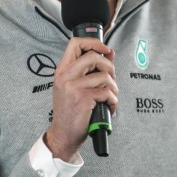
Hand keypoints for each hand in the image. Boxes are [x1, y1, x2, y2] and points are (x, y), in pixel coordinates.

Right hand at [46, 37, 117, 160]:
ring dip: (113, 88)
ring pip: (105, 77)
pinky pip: (107, 92)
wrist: (63, 134)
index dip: (94, 43)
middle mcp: (65, 76)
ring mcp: (73, 87)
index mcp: (62, 70)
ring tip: (108, 98)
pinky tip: (108, 107)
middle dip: (109, 67)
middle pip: (94, 57)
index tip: (106, 50)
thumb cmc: (71, 110)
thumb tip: (110, 52)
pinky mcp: (83, 99)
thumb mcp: (76, 86)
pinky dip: (113, 101)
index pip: (76, 43)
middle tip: (110, 80)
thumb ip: (92, 68)